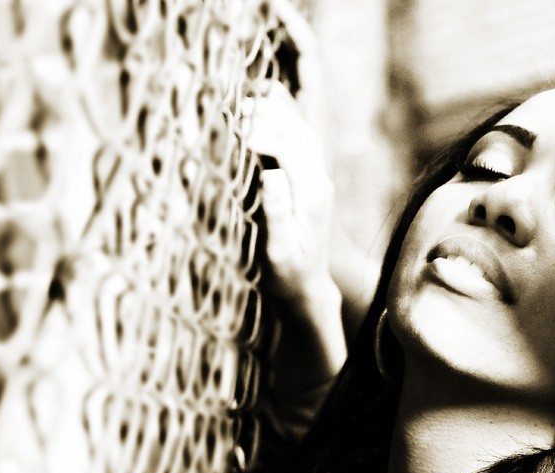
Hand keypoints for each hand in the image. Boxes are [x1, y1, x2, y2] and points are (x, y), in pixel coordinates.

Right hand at [243, 83, 335, 306]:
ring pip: (303, 131)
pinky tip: (262, 110)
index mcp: (313, 195)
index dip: (262, 131)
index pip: (290, 147)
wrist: (307, 288)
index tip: (234, 127)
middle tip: (234, 107)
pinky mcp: (311, 179)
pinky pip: (301, 140)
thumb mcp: (279, 251)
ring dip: (276, 113)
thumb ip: (277, 212)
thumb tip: (271, 175)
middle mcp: (320, 180)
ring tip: (244, 102)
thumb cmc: (288, 275)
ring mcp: (318, 177)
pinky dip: (282, 121)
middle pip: (299, 131)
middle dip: (267, 114)